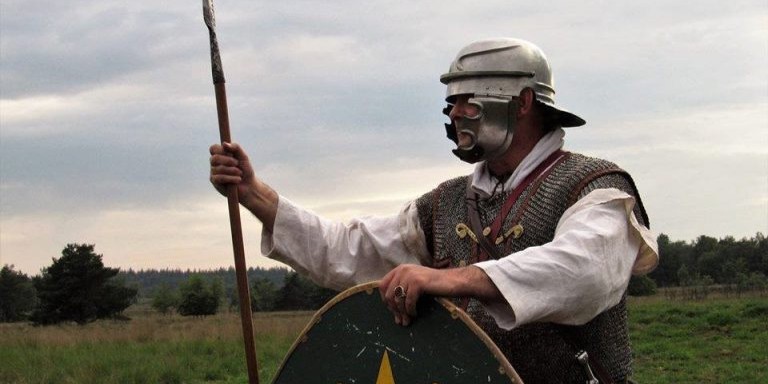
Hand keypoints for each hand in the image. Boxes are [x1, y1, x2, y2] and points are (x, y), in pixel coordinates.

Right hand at [209, 142, 256, 197]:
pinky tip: (238, 180)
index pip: (213, 149)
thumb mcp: (243, 157)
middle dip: (227, 160)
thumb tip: (224, 144)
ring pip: (218, 169)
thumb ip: (236, 148)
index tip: (228, 152)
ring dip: (232, 170)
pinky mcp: (214, 182)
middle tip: (237, 163)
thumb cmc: (245, 170)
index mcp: (220, 155)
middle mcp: (215, 163)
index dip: (219, 149)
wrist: (249, 186)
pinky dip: (231, 178)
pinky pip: (220, 178)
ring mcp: (213, 172)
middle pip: (214, 158)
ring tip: (240, 173)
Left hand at [378, 265, 500, 326]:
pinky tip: (415, 314)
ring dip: (402, 313)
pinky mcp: (418, 282)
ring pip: (398, 299)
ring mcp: (410, 274)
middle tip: (401, 321)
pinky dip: (411, 310)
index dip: (386, 301)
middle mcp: (403, 269)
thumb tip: (392, 312)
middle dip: (394, 310)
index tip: (394, 312)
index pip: (382, 286)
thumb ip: (403, 292)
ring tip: (408, 321)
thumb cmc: (435, 286)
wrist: (454, 281)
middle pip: (389, 294)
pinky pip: (408, 301)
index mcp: (400, 269)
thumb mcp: (415, 285)